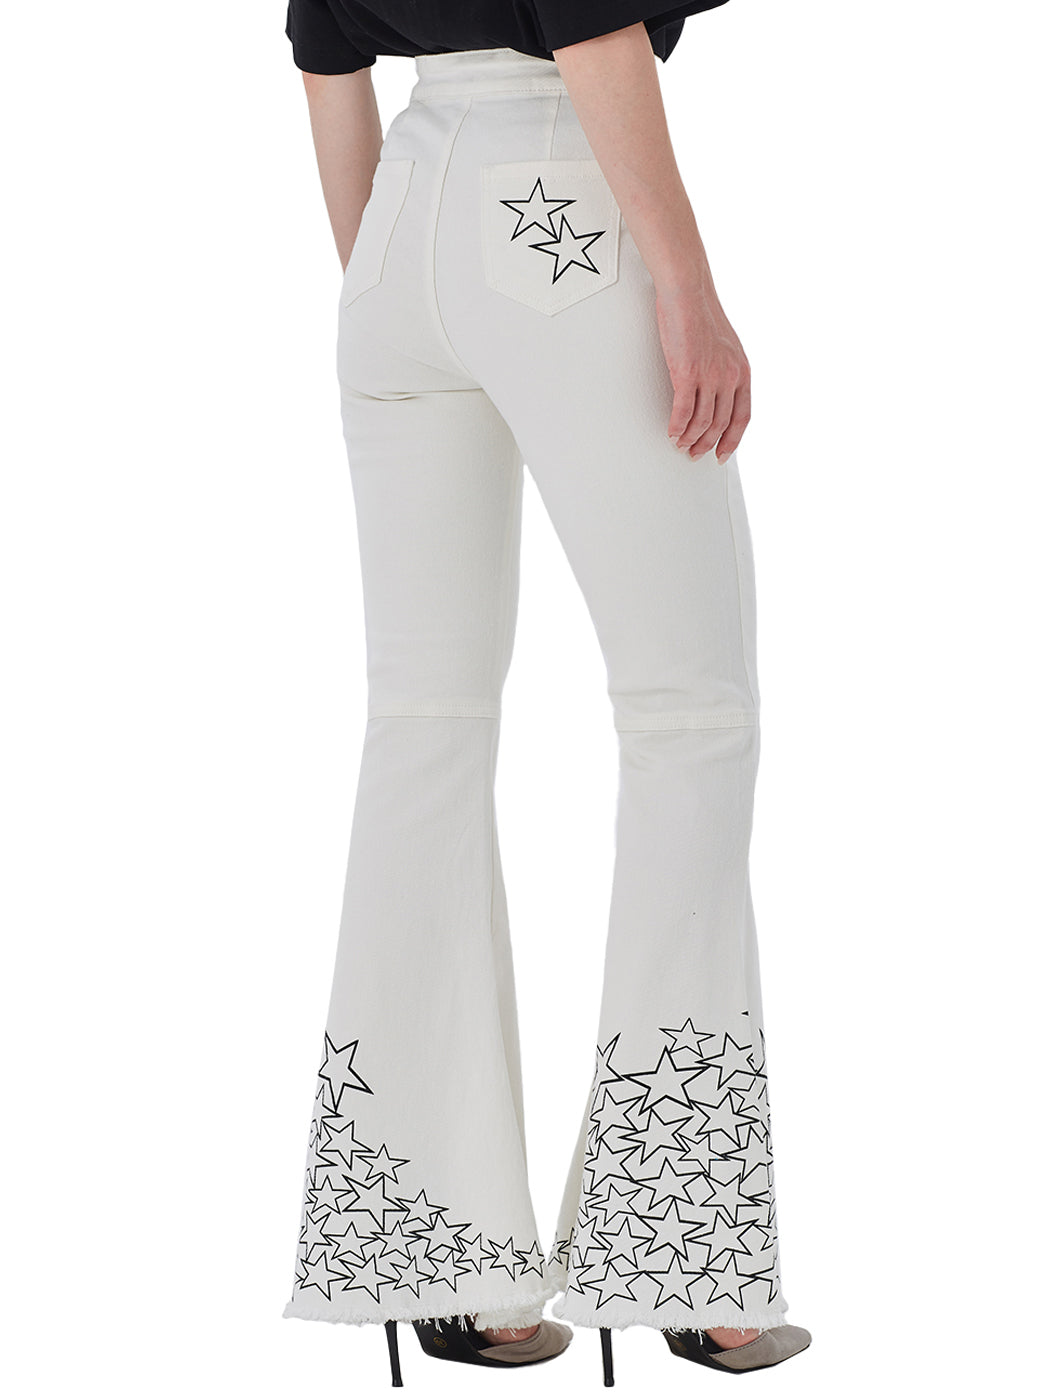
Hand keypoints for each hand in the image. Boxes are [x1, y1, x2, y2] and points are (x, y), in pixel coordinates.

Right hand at [656, 284, 750, 463]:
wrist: (688, 292)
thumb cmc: (700, 314)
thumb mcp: (724, 347)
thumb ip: (723, 372)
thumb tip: (714, 394)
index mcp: (742, 371)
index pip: (743, 417)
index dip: (733, 440)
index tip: (723, 453)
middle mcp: (730, 376)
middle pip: (720, 424)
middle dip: (706, 444)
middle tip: (695, 453)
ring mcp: (710, 375)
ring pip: (702, 422)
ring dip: (689, 439)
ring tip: (680, 444)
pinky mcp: (687, 373)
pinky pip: (683, 412)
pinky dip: (677, 427)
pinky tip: (672, 431)